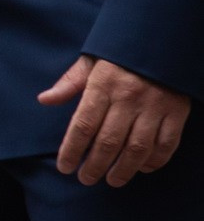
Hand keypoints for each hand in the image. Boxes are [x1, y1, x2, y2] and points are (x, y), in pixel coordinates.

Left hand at [40, 54, 189, 185]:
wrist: (162, 40)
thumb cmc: (120, 54)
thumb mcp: (91, 61)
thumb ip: (69, 83)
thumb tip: (45, 100)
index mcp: (103, 85)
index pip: (83, 125)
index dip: (72, 149)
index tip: (65, 166)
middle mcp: (128, 98)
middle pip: (108, 142)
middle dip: (95, 165)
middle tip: (86, 179)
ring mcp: (154, 107)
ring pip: (137, 149)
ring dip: (123, 170)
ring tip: (112, 180)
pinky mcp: (177, 113)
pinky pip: (166, 144)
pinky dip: (154, 161)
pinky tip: (142, 168)